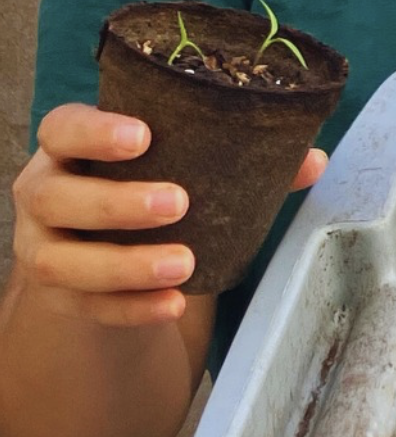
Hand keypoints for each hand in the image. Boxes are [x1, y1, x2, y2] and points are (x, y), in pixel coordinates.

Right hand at [9, 104, 325, 330]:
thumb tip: (311, 159)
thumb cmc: (154, 184)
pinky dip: (130, 308)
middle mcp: (44, 193)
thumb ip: (243, 159)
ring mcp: (41, 247)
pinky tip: (172, 305)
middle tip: (179, 203)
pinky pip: (86, 307)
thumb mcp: (183, 166)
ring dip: (123, 264)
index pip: (62, 128)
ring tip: (184, 263)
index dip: (94, 131)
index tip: (143, 135)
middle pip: (54, 196)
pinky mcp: (58, 296)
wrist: (114, 248)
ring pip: (59, 261)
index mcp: (71, 147)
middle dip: (115, 201)